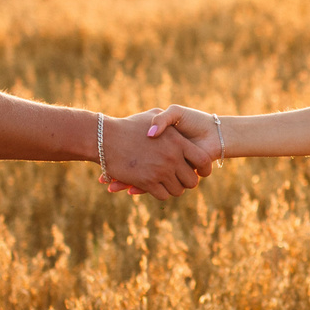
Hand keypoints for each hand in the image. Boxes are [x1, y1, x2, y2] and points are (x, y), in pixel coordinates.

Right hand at [98, 109, 215, 199]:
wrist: (106, 137)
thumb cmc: (129, 125)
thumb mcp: (152, 114)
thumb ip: (167, 120)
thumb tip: (177, 125)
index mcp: (178, 142)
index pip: (203, 160)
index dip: (203, 168)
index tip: (198, 170)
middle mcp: (172, 157)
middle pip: (192, 181)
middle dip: (186, 182)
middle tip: (179, 179)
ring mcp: (160, 171)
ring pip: (177, 190)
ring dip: (172, 189)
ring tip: (166, 183)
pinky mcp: (147, 181)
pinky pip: (163, 195)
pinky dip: (161, 193)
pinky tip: (155, 187)